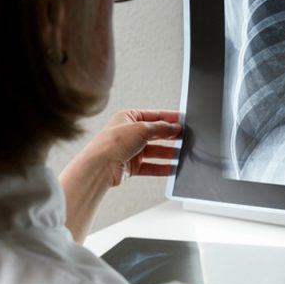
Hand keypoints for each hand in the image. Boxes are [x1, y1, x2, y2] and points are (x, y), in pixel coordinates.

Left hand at [60, 109, 181, 241]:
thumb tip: (174, 127)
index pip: (154, 116)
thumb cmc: (111, 143)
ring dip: (168, 153)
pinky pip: (151, 166)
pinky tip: (172, 168)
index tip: (183, 121)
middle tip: (185, 137)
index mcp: (128, 117)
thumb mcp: (141, 129)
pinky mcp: (131, 166)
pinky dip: (161, 168)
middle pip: (155, 133)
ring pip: (155, 151)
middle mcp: (129, 133)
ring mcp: (130, 150)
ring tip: (182, 154)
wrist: (99, 167)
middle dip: (170, 136)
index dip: (169, 118)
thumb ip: (161, 128)